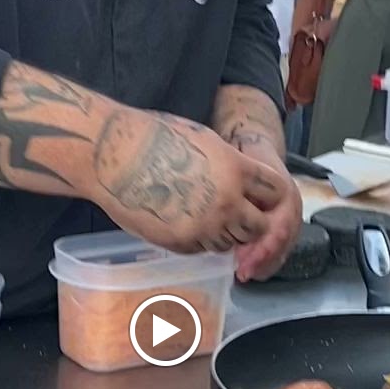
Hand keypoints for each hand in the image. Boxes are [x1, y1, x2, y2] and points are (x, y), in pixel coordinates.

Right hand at [90, 107, 290, 260]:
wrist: (114, 156)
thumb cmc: (154, 139)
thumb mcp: (206, 142)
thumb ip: (231, 166)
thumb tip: (246, 184)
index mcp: (236, 169)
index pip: (275, 192)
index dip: (267, 197)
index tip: (258, 198)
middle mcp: (227, 201)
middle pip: (258, 227)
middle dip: (249, 223)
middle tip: (232, 215)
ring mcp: (205, 225)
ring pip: (230, 242)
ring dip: (223, 235)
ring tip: (202, 216)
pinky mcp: (182, 243)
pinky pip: (202, 249)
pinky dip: (198, 241)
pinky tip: (182, 222)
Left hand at [230, 134, 302, 281]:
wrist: (256, 150)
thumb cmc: (245, 159)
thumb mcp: (242, 167)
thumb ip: (238, 188)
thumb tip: (228, 214)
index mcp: (284, 193)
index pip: (279, 228)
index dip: (262, 248)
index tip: (243, 261)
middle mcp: (292, 208)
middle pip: (283, 243)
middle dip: (263, 261)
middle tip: (242, 272)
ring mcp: (290, 219)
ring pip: (282, 249)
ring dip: (264, 264)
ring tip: (244, 273)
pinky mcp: (283, 227)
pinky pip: (278, 249)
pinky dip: (264, 262)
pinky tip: (249, 269)